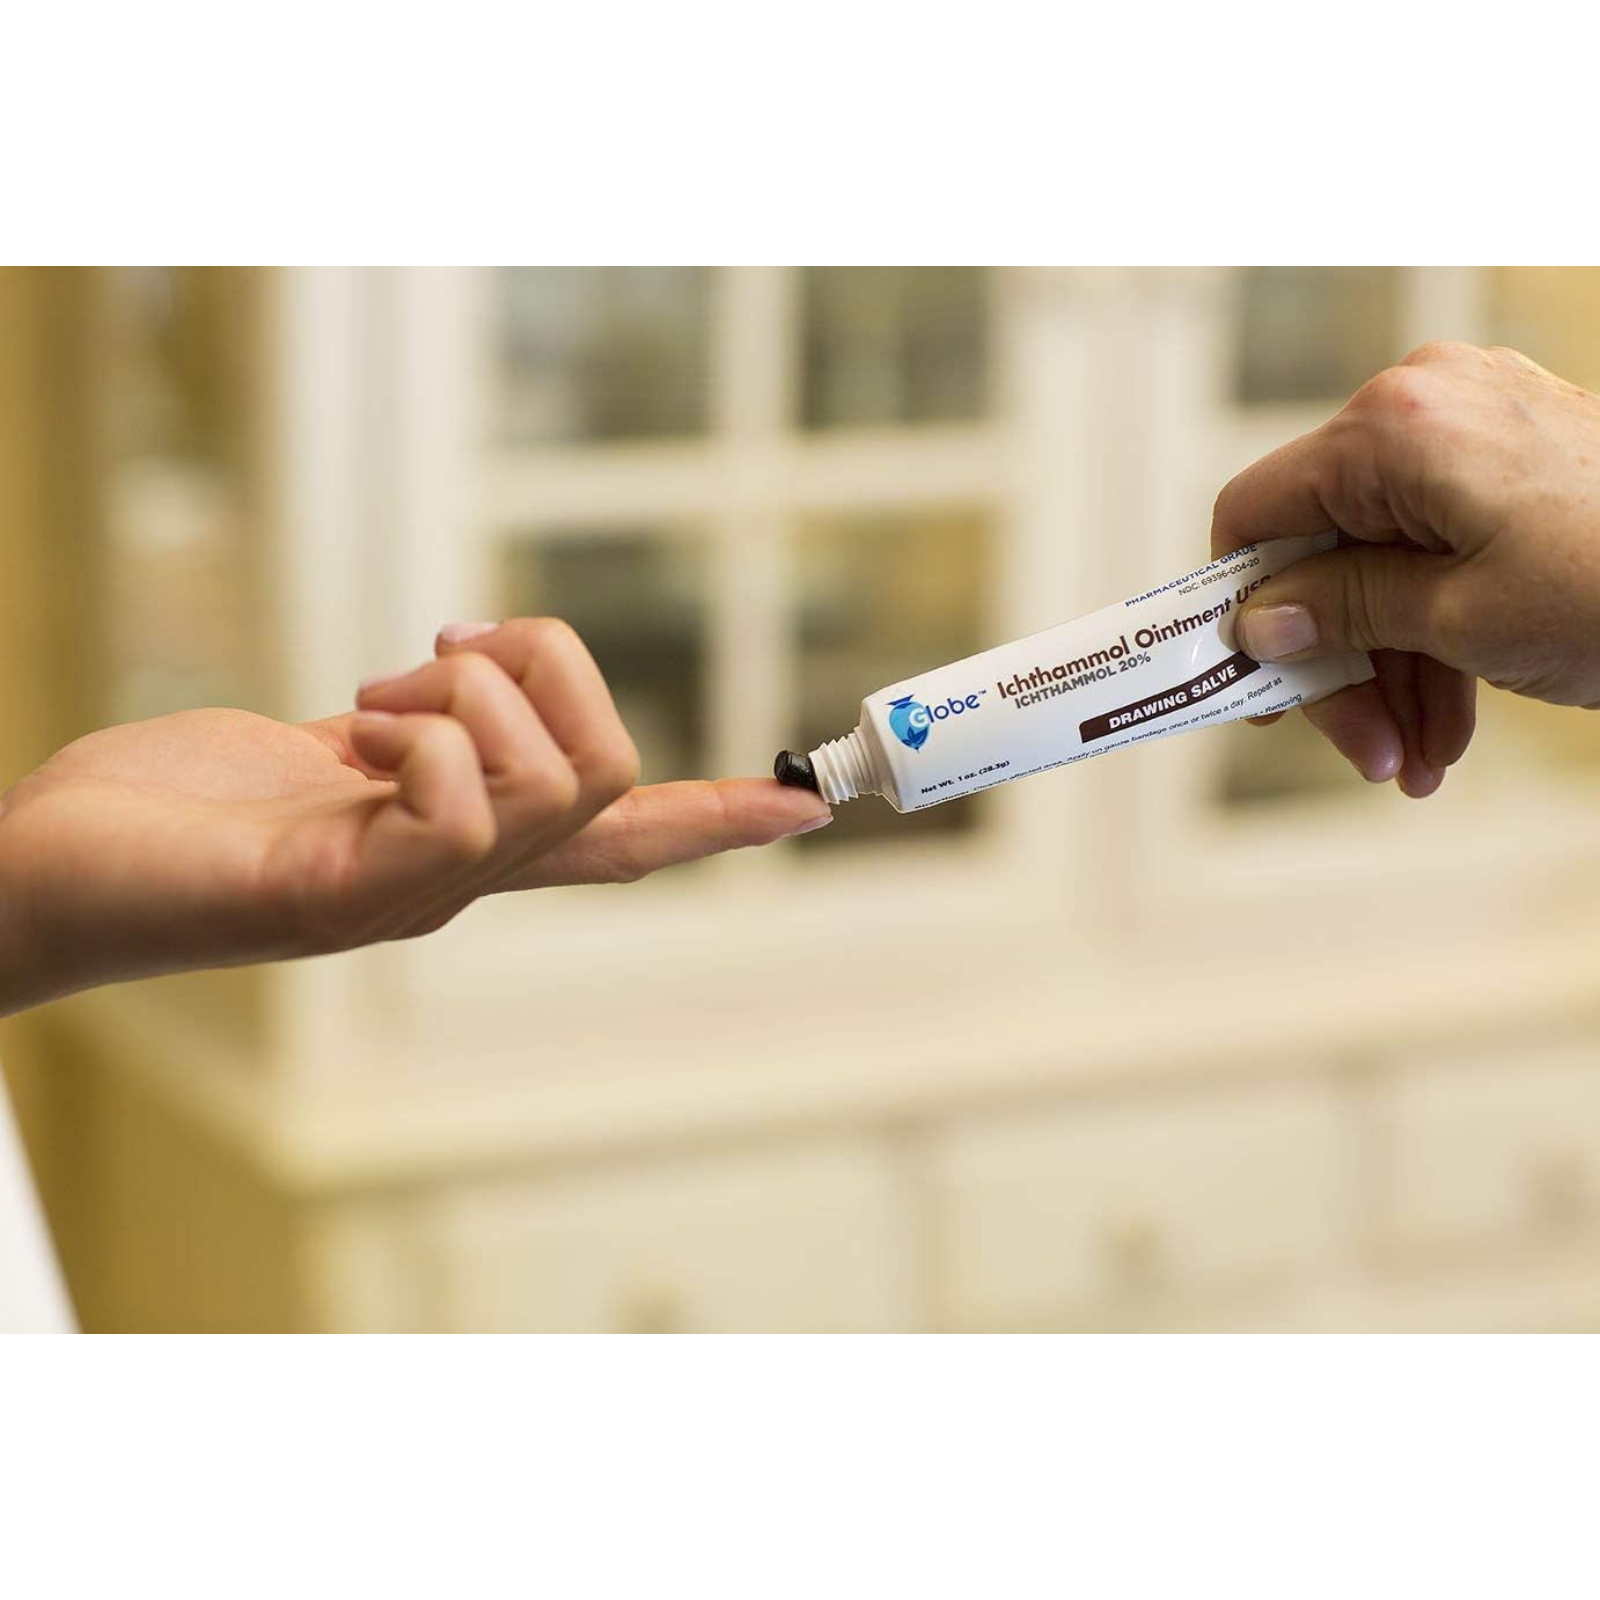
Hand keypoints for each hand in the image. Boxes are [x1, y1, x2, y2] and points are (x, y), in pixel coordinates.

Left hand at [0, 618, 831, 1016]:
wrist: (45, 875)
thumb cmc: (176, 809)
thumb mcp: (325, 744)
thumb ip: (415, 731)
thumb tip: (465, 679)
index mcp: (461, 844)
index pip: (617, 840)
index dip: (715, 817)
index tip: (808, 805)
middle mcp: (458, 882)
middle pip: (613, 774)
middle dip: (550, 664)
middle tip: (440, 648)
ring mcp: (414, 895)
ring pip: (559, 782)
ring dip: (473, 690)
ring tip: (373, 695)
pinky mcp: (351, 894)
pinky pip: (467, 807)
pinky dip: (424, 735)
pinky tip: (347, 739)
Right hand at [1212, 341, 1599, 796]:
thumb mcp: (1460, 619)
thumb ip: (1342, 611)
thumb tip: (1256, 621)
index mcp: (1394, 428)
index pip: (1257, 510)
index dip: (1243, 606)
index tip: (1250, 680)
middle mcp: (1424, 408)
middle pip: (1326, 551)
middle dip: (1343, 664)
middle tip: (1365, 750)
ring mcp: (1473, 430)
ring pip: (1383, 562)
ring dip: (1393, 670)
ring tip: (1417, 759)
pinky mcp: (1512, 460)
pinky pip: (1437, 550)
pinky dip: (1438, 634)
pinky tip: (1449, 724)